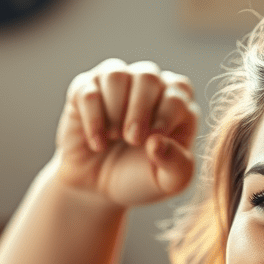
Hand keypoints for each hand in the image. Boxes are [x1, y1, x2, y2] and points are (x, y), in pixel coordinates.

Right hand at [53, 59, 198, 207]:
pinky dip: (93, 119)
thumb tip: (157, 142)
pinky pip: (88, 91)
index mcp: (177, 103)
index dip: (166, 115)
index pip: (179, 92)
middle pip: (148, 76)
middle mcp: (149, 85)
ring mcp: (116, 83)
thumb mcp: (169, 181)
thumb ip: (177, 164)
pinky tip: (97, 143)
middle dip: (140, 110)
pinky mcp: (84, 90)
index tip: (153, 142)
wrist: (99, 188)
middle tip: (132, 140)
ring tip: (114, 137)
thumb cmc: (141, 178)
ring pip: (116, 75)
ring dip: (115, 110)